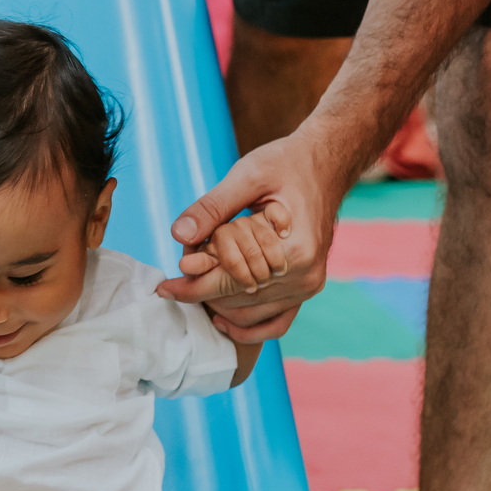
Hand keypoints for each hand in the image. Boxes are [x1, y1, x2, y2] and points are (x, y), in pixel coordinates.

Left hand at [158, 129, 339, 341]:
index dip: (190, 286)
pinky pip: (277, 321)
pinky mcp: (308, 286)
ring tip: (200, 276)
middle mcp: (305, 275)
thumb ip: (212, 207)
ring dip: (219, 302)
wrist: (328, 163)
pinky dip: (249, 326)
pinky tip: (222, 318)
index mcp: (294, 250)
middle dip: (202, 287)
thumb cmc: (288, 163)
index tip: (162, 287)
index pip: (228, 281)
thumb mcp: (248, 175)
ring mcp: (309, 284)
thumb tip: (179, 235)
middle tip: (183, 266)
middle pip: (236, 300)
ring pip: (250, 314)